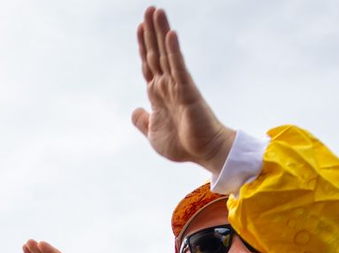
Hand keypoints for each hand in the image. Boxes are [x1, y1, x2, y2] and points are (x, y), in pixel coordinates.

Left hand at [131, 7, 234, 173]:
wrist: (203, 152)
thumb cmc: (182, 144)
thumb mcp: (154, 134)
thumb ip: (143, 121)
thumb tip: (135, 111)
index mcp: (159, 94)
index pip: (148, 65)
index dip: (143, 47)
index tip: (140, 27)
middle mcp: (168, 85)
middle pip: (156, 54)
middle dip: (151, 32)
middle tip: (149, 8)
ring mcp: (178, 86)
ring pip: (166, 54)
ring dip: (161, 32)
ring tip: (157, 11)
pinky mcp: (187, 91)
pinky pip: (179, 68)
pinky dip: (173, 51)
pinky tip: (169, 34)